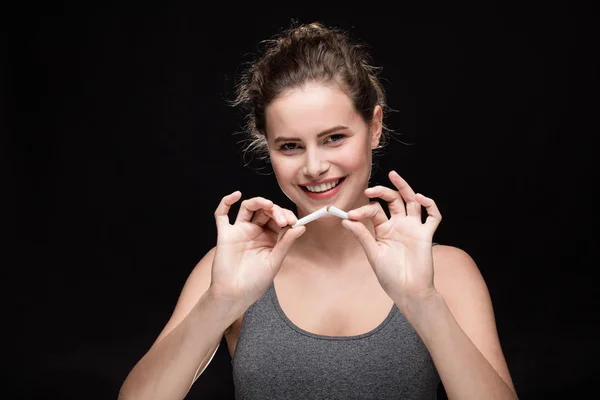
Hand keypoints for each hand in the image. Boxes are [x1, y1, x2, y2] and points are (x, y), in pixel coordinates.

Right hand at [209, 191, 305, 310]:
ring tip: (268, 205)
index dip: (286, 216)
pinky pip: (222, 214)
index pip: (279, 219)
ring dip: (259, 202)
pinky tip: (236, 195)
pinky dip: (226, 201)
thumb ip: (285, 243)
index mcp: (269, 238)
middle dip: (276, 211)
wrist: (235, 295)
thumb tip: (301, 226)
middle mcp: (255, 232)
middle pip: (265, 211)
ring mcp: (239, 231)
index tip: (293, 221)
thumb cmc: (254, 282)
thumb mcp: (275, 262)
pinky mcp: (225, 234)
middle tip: (283, 220)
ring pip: (248, 207)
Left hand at [342, 171, 441, 309]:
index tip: (351, 215)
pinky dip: (429, 205)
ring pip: (411, 201)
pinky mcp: (426, 235)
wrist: (408, 291)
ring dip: (404, 187)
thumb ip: (362, 236)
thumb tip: (346, 220)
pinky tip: (420, 199)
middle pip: (393, 200)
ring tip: (394, 176)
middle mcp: (399, 226)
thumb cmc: (390, 277)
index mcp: (384, 230)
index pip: (374, 211)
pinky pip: (432, 216)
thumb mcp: (373, 255)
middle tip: (369, 189)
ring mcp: (413, 228)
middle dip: (382, 191)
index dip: (363, 210)